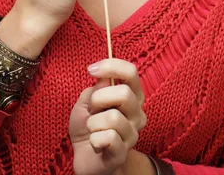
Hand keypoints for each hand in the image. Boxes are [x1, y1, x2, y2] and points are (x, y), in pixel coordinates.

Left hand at [69, 58, 147, 174]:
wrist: (85, 157)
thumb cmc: (89, 125)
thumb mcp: (87, 101)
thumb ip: (96, 88)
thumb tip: (104, 77)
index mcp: (131, 95)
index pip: (131, 72)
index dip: (111, 66)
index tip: (91, 70)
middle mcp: (137, 113)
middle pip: (124, 94)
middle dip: (99, 99)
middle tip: (92, 109)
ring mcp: (132, 134)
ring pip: (113, 117)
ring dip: (94, 122)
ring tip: (93, 129)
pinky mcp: (123, 153)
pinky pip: (108, 138)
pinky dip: (94, 139)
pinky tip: (95, 143)